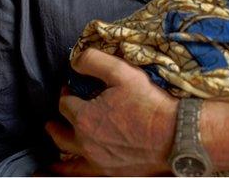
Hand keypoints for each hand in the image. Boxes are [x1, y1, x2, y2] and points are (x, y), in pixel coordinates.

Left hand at [45, 48, 177, 175]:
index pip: (65, 104)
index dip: (66, 94)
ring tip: (54, 136)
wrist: (174, 135)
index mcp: (85, 117)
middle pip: (60, 131)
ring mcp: (96, 160)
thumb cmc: (149, 104)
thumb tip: (75, 61)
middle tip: (59, 113)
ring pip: (67, 153)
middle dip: (57, 119)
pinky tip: (58, 170)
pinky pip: (79, 174)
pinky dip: (66, 171)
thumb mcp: (122, 72)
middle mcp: (85, 142)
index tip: (73, 90)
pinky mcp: (108, 172)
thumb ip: (93, 61)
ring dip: (58, 142)